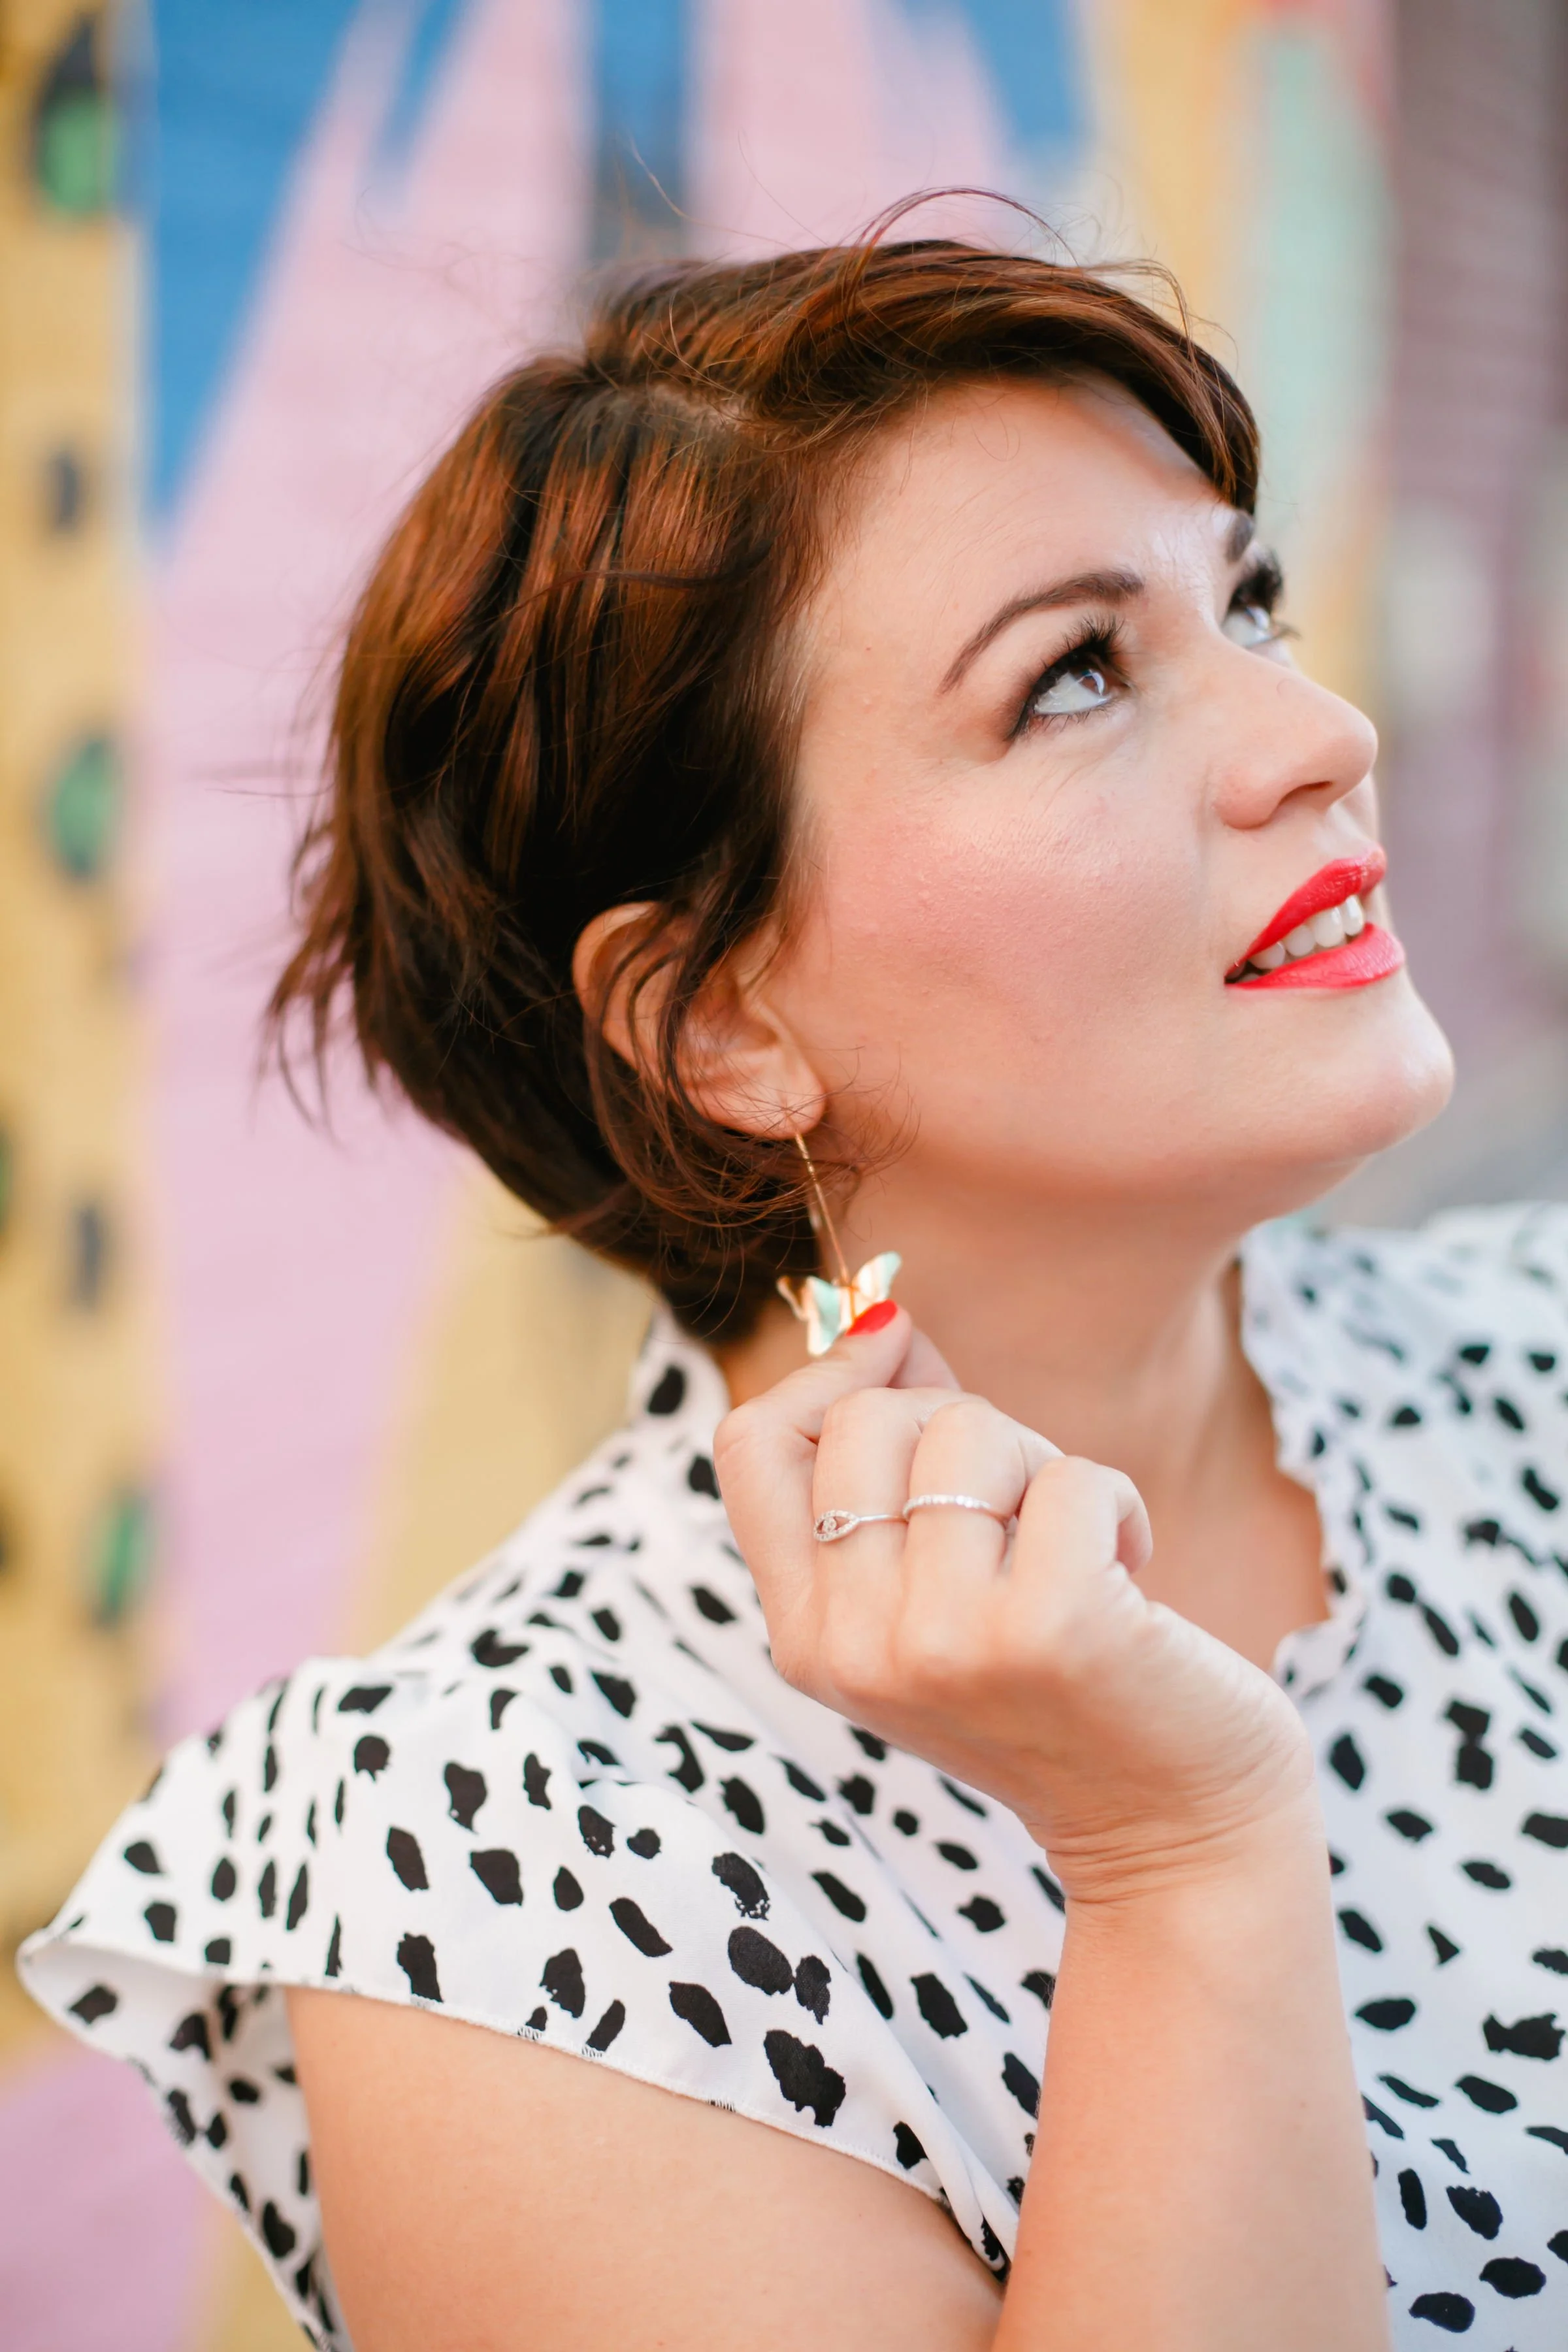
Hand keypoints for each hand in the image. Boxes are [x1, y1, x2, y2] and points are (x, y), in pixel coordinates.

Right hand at [714, 1306, 1316, 1903]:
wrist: (1173, 1830)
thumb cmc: (1061, 1687)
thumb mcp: (934, 1589)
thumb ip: (895, 1464)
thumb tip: (883, 1320)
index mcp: (805, 1638)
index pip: (751, 1444)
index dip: (828, 1375)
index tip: (903, 1357)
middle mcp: (854, 1646)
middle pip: (865, 1420)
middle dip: (958, 1425)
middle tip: (1017, 1510)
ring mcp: (944, 1643)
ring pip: (966, 1434)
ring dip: (1040, 1464)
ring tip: (1070, 1550)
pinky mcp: (1050, 1630)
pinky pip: (1073, 1477)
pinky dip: (1118, 1504)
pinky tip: (1128, 1577)